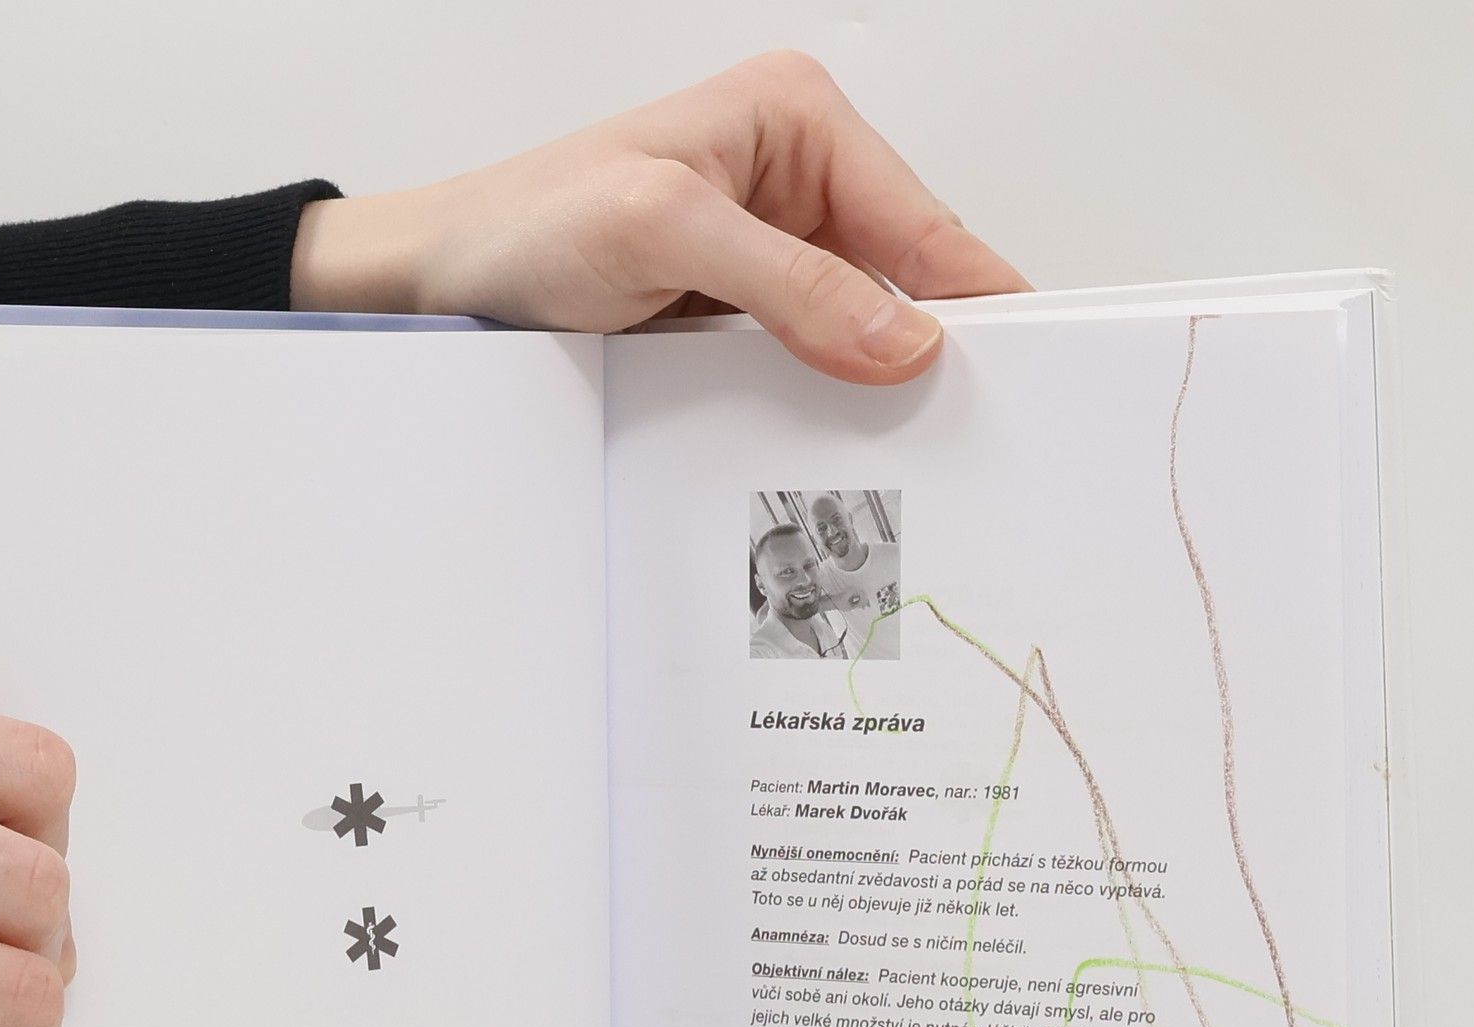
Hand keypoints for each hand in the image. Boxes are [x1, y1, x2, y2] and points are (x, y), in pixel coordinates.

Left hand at [291, 51, 1026, 383]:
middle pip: (906, 278)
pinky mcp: (743, 313)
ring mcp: (772, 251)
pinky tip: (839, 449)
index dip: (979, 300)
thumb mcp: (663, 230)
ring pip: (864, 330)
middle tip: (968, 442)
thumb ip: (790, 282)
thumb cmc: (527, 226)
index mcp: (796, 120)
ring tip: (910, 458)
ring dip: (876, 389)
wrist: (439, 283)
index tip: (1034, 374)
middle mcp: (796, 178)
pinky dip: (828, 404)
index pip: (922, 220)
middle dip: (928, 353)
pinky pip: (813, 362)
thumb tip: (903, 338)